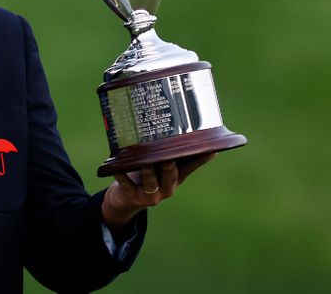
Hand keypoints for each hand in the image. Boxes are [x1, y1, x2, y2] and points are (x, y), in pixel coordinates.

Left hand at [101, 153, 216, 235]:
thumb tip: (177, 130)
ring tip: (145, 163)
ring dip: (148, 172)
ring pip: (151, 182)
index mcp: (174, 179)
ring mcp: (149, 195)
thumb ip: (166, 155)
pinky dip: (122, 175)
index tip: (212, 151)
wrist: (124, 200)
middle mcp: (165, 188)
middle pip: (171, 177)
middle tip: (169, 157)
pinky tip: (118, 169)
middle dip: (170, 167)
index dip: (200, 161)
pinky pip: (126, 185)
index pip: (190, 169)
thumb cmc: (143, 177)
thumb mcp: (158, 168)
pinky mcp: (131, 196)